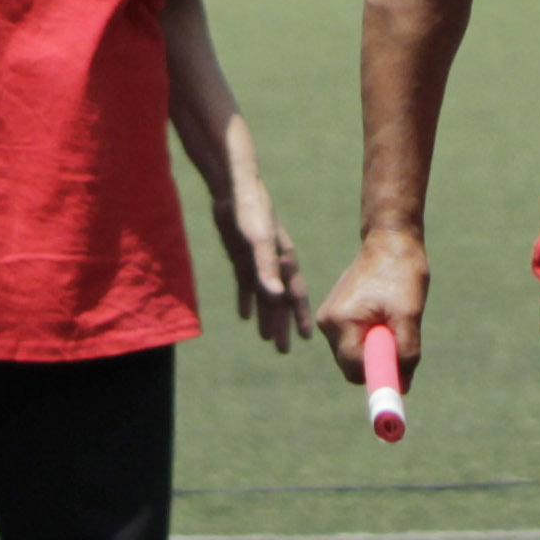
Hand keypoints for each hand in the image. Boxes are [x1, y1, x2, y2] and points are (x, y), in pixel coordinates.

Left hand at [208, 168, 311, 356]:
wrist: (234, 189)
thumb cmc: (251, 212)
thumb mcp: (259, 242)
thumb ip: (267, 270)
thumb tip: (276, 298)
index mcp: (285, 262)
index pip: (295, 294)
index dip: (299, 316)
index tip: (305, 338)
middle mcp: (274, 264)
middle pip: (279, 300)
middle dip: (281, 325)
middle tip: (282, 350)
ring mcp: (258, 261)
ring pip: (263, 296)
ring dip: (265, 316)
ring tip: (265, 338)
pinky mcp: (242, 256)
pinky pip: (245, 284)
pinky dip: (246, 299)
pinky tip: (245, 315)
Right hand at [315, 229, 426, 387]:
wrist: (390, 242)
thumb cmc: (402, 275)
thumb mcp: (409, 315)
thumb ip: (405, 352)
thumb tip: (403, 386)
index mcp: (341, 321)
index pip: (355, 369)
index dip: (379, 377)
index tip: (401, 376)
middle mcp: (327, 323)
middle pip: (352, 367)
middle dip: (378, 363)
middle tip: (402, 341)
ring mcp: (328, 319)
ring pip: (354, 356)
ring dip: (376, 350)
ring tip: (394, 322)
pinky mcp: (335, 316)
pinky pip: (353, 342)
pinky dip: (371, 339)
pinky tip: (384, 318)